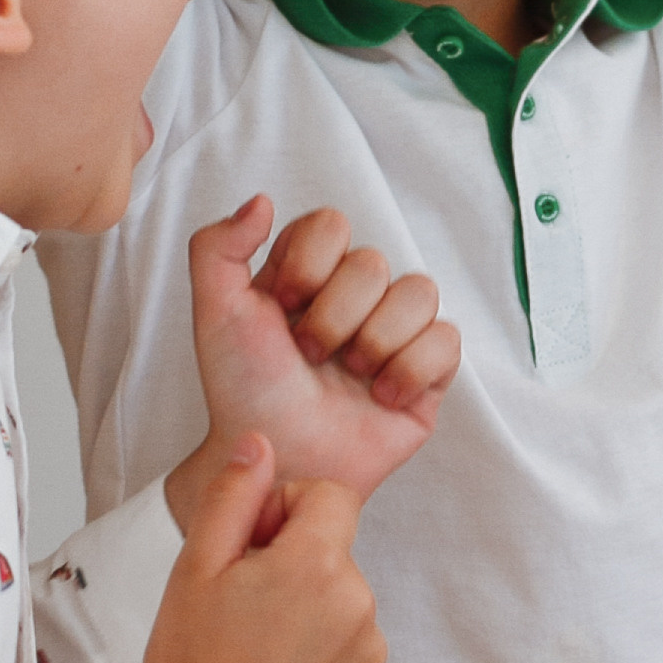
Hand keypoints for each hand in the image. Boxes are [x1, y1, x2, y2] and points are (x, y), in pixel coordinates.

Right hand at [119, 437, 384, 662]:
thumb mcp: (197, 566)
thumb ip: (235, 495)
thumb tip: (259, 444)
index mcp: (319, 564)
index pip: (328, 496)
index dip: (284, 510)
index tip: (247, 549)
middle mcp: (360, 604)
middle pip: (334, 548)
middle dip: (293, 560)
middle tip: (240, 604)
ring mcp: (372, 653)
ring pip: (343, 598)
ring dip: (309, 606)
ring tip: (255, 647)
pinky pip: (353, 646)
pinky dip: (322, 651)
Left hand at [164, 198, 459, 531]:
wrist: (277, 462)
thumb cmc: (244, 392)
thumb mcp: (214, 314)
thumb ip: (217, 247)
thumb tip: (262, 201)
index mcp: (309, 271)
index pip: (331, 224)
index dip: (308, 267)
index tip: (281, 309)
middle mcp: (356, 295)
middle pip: (373, 263)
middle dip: (334, 318)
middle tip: (309, 357)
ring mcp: (395, 332)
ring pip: (419, 292)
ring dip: (374, 342)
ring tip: (349, 377)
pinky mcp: (429, 373)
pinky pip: (447, 341)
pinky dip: (410, 370)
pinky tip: (380, 396)